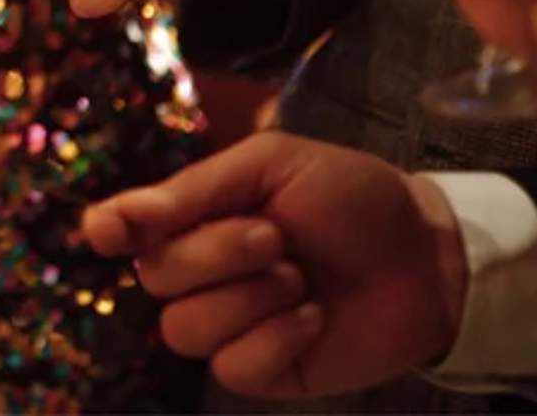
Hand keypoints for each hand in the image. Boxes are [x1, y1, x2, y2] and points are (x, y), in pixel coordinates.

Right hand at [83, 132, 465, 398]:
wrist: (427, 255)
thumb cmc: (350, 197)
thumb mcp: (273, 165)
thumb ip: (194, 190)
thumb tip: (113, 218)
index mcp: (195, 215)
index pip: (125, 228)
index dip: (110, 229)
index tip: (114, 231)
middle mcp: (202, 271)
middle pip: (157, 277)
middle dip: (217, 253)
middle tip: (276, 236)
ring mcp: (230, 323)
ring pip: (185, 329)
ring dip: (248, 299)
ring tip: (299, 279)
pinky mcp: (264, 369)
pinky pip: (231, 368)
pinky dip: (274, 339)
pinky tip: (313, 316)